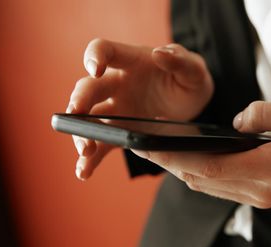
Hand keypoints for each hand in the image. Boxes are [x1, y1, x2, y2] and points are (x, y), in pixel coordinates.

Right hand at [67, 39, 213, 179]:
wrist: (193, 102)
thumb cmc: (189, 78)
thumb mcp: (193, 70)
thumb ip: (181, 60)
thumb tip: (159, 54)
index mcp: (132, 62)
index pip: (105, 50)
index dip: (95, 56)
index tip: (95, 69)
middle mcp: (117, 84)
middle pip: (89, 88)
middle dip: (80, 102)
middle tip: (76, 116)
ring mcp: (117, 109)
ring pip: (90, 119)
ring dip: (82, 133)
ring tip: (84, 151)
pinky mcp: (121, 131)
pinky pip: (102, 143)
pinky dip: (91, 159)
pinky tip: (84, 172)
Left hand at [133, 100, 270, 215]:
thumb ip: (270, 114)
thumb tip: (237, 122)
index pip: (207, 166)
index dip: (173, 158)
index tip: (147, 148)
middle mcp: (261, 190)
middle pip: (202, 180)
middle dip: (171, 165)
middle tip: (145, 148)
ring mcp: (264, 198)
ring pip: (212, 188)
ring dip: (185, 172)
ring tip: (165, 153)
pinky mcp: (268, 198)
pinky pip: (226, 190)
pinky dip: (205, 177)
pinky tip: (197, 163)